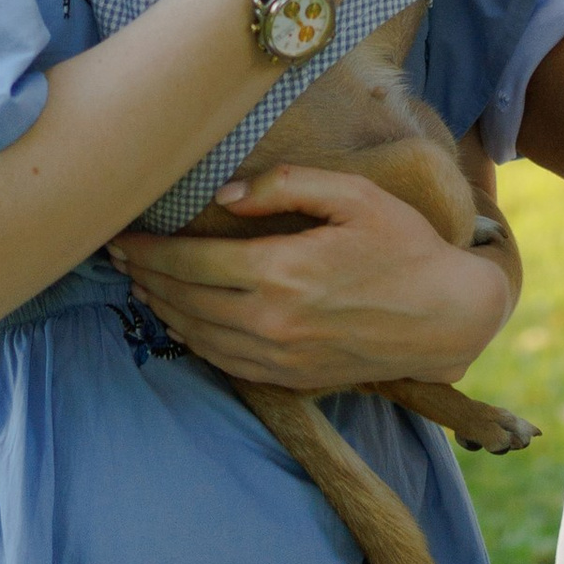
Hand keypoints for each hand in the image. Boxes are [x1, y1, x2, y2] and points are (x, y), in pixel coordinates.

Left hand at [107, 162, 513, 389]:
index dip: (148, 251)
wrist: (446, 315)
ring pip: (198, 336)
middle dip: (144, 278)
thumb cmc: (404, 246)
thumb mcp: (353, 196)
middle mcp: (273, 320)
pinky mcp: (292, 377)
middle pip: (184, 301)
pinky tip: (181, 323)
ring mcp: (281, 355)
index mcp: (282, 270)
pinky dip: (193, 341)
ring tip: (140, 287)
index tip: (122, 238)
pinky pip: (225, 362)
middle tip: (116, 258)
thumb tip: (225, 196)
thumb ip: (285, 186)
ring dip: (162, 310)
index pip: (191, 263)